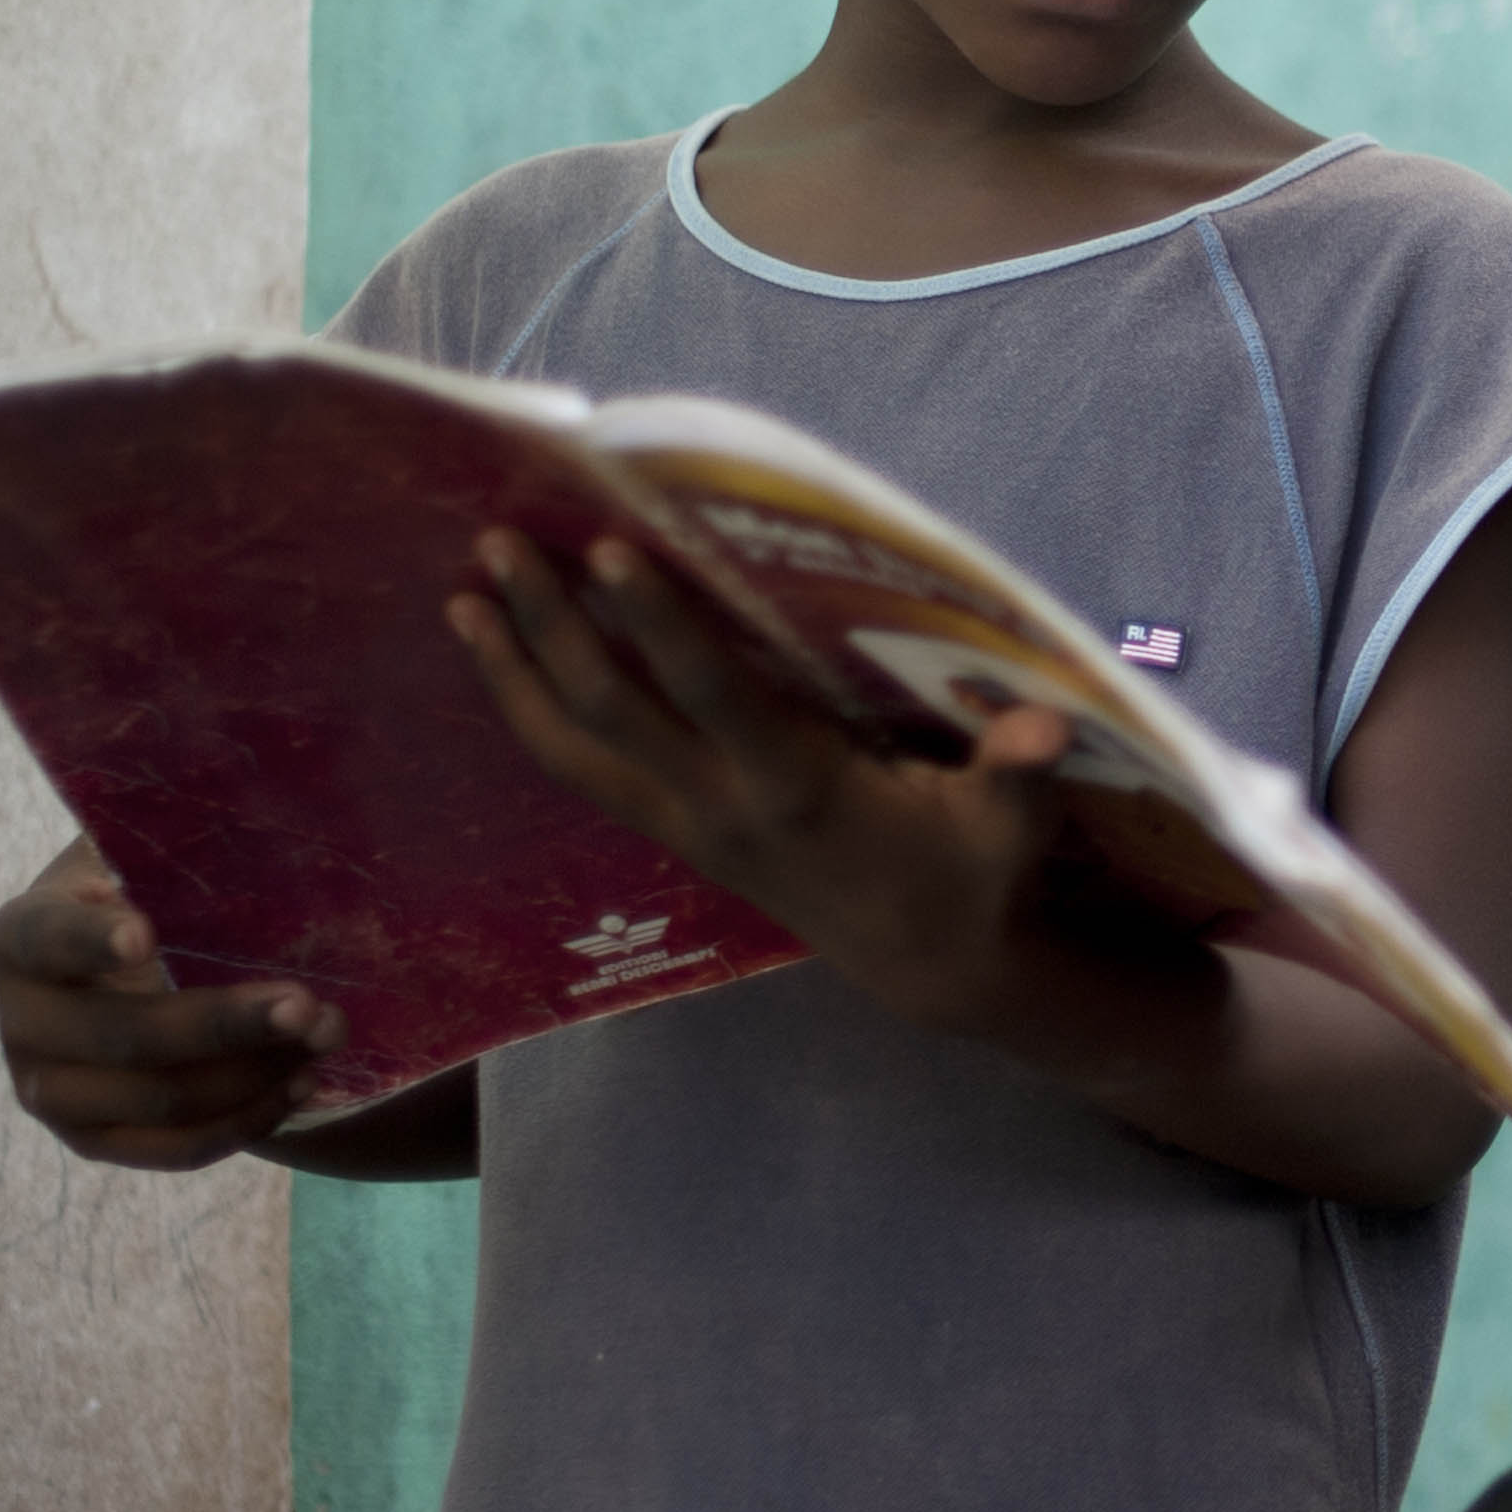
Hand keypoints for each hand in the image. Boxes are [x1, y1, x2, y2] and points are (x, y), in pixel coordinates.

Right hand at [0, 839, 330, 1168]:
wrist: (126, 971)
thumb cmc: (149, 895)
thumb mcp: (145, 860)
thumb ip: (172, 854)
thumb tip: (251, 833)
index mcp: (22, 935)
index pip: (49, 939)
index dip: (92, 939)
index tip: (146, 933)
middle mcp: (22, 1020)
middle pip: (125, 1035)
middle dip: (226, 1024)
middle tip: (308, 1005)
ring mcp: (49, 1091)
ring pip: (158, 1100)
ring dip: (253, 1075)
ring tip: (327, 1036)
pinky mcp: (94, 1139)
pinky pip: (175, 1149)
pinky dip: (246, 1121)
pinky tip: (303, 1083)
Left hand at [447, 531, 1072, 1032]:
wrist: (932, 967)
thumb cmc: (975, 874)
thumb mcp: (1012, 827)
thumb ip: (1018, 771)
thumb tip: (1047, 725)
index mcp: (796, 790)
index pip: (711, 696)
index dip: (659, 624)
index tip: (610, 549)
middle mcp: (721, 807)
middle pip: (611, 713)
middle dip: (552, 628)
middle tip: (500, 544)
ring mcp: (686, 825)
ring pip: (573, 749)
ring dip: (514, 671)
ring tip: (465, 597)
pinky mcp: (674, 830)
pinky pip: (581, 770)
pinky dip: (531, 711)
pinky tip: (500, 656)